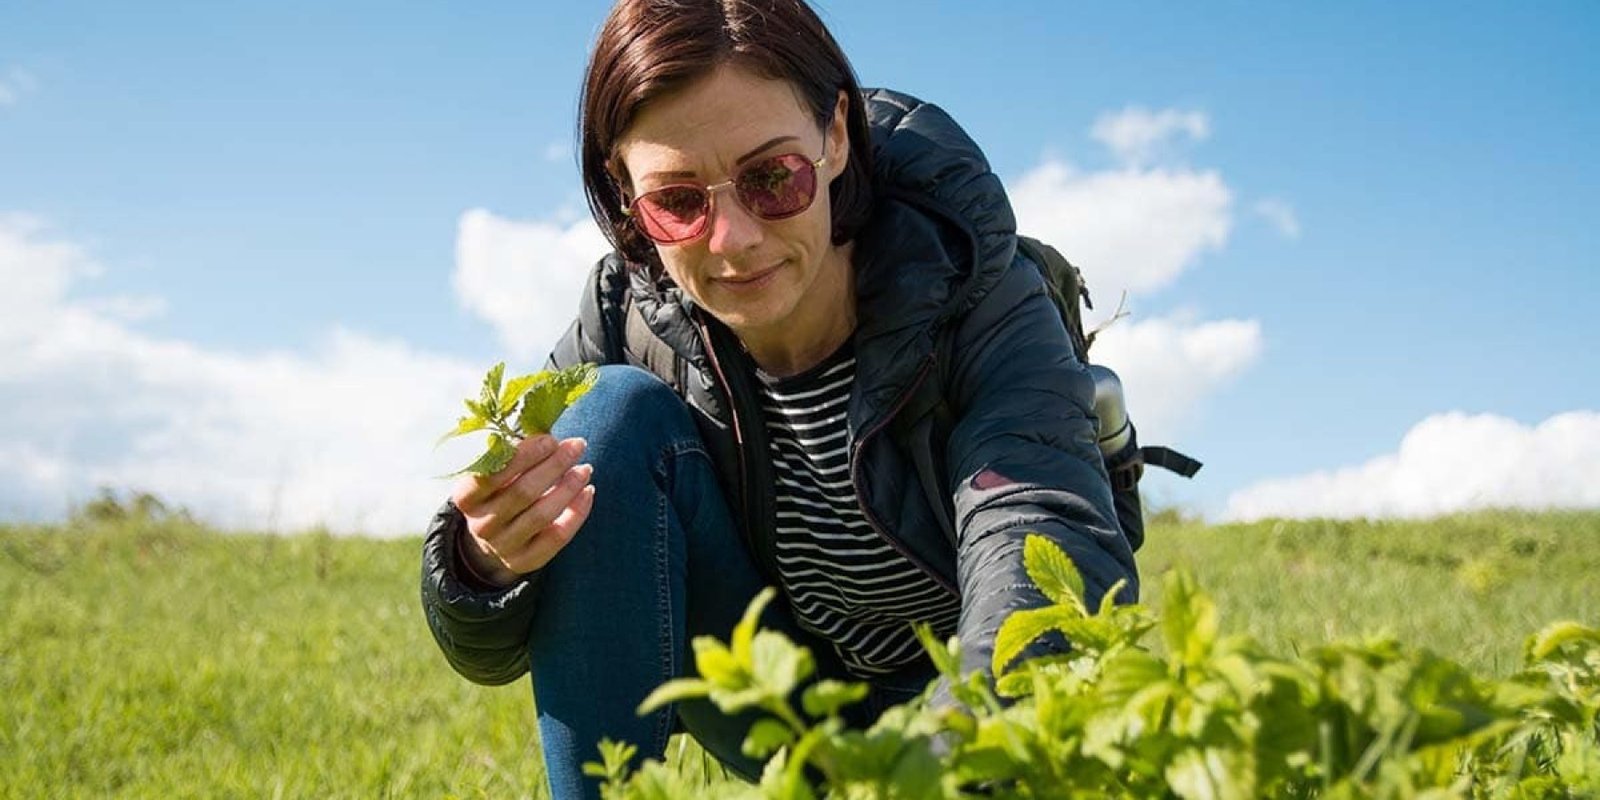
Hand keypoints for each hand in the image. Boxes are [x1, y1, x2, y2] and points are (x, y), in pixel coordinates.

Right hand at [450, 434, 595, 586]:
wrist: (493, 538)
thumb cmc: (499, 491)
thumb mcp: (496, 473)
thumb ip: (514, 453)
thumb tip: (548, 432)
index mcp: (466, 497)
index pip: (491, 474)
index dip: (524, 455)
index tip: (550, 439)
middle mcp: (480, 524)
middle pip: (522, 492)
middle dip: (554, 465)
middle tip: (577, 445)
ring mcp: (502, 546)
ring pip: (542, 515)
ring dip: (568, 488)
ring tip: (585, 468)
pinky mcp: (525, 561)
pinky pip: (557, 537)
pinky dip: (577, 513)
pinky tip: (588, 492)